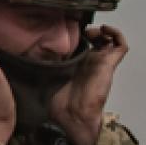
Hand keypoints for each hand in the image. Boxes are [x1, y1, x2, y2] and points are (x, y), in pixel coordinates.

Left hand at [49, 25, 127, 144]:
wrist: (73, 115)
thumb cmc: (58, 102)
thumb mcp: (44, 77)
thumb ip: (40, 65)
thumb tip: (24, 54)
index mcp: (74, 64)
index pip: (78, 44)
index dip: (74, 34)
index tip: (63, 29)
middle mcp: (89, 61)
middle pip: (95, 39)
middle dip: (88, 29)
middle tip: (77, 29)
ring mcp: (100, 62)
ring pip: (109, 39)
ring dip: (101, 31)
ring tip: (90, 31)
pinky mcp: (109, 64)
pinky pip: (121, 45)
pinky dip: (116, 34)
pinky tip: (103, 30)